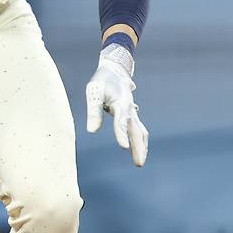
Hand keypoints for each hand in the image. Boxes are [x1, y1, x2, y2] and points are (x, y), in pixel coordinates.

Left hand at [85, 44, 147, 166]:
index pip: (121, 122)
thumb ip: (94, 111)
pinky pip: (138, 128)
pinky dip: (140, 138)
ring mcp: (132, 111)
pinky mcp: (131, 112)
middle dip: (138, 147)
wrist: (115, 68)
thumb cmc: (102, 81)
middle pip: (135, 130)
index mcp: (120, 104)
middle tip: (139, 164)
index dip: (122, 134)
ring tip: (140, 160)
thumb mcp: (94, 92)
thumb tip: (92, 131)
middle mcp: (129, 109)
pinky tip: (139, 148)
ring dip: (141, 145)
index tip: (123, 147)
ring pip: (140, 130)